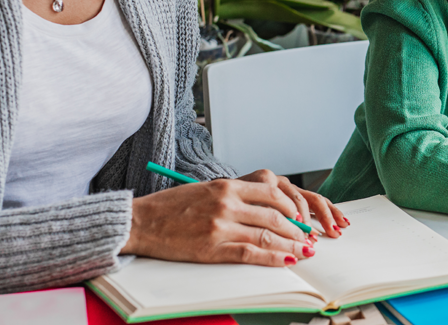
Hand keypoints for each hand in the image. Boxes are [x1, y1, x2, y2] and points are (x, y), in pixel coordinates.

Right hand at [122, 169, 348, 266]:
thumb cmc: (171, 207)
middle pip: (275, 214)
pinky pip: (250, 253)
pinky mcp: (212, 248)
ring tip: (303, 251)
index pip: (272, 192)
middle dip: (297, 228)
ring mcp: (220, 226)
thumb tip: (266, 207)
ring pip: (268, 234)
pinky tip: (285, 261)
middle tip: (308, 237)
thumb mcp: (206, 190)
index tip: (301, 216)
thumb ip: (234, 195)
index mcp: (226, 185)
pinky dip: (272, 257)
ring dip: (290, 244)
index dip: (293, 206)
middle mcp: (227, 203)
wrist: (139, 222)